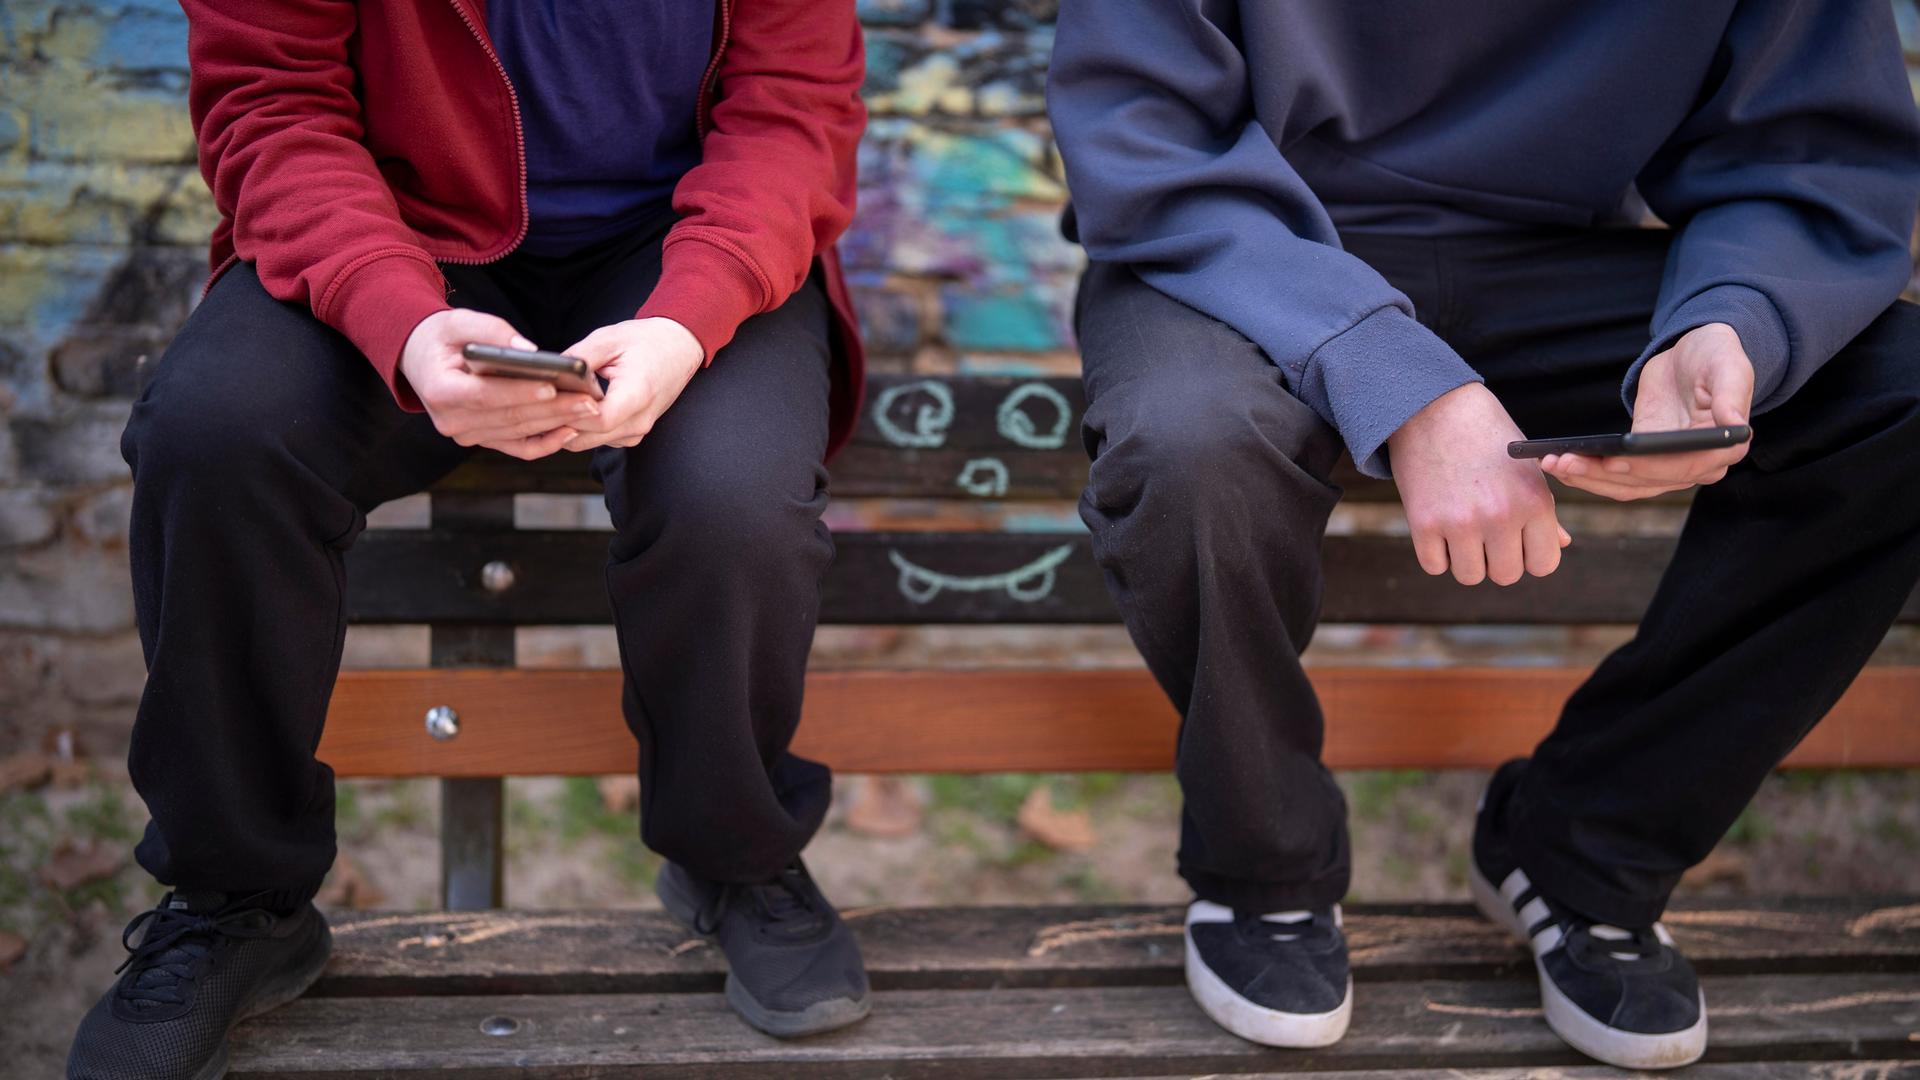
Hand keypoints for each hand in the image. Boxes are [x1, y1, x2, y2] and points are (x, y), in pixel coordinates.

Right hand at [399, 309, 600, 459]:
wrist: (423, 359)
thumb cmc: (443, 337)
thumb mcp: (459, 321)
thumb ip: (493, 331)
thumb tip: (530, 351)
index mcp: (441, 390)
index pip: (485, 395)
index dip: (519, 392)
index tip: (552, 387)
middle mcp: (451, 420)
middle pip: (509, 417)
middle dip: (552, 409)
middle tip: (588, 401)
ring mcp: (466, 435)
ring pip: (518, 432)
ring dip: (555, 423)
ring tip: (587, 410)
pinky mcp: (481, 440)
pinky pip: (518, 447)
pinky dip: (545, 442)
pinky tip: (570, 430)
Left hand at [559, 318, 704, 451]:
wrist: (679, 347)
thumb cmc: (646, 341)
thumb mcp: (608, 339)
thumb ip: (578, 358)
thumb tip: (547, 372)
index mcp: (637, 393)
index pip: (597, 419)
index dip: (568, 413)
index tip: (547, 400)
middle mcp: (640, 420)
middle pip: (588, 438)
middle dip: (560, 424)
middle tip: (536, 406)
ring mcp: (638, 431)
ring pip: (590, 442)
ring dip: (569, 428)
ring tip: (552, 405)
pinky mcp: (633, 433)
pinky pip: (599, 439)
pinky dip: (583, 429)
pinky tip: (572, 409)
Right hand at [1388, 383, 1572, 585]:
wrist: (1432, 405)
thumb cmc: (1486, 434)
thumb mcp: (1525, 466)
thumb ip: (1543, 509)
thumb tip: (1561, 544)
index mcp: (1534, 501)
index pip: (1544, 564)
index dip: (1530, 556)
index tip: (1517, 542)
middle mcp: (1501, 515)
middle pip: (1506, 575)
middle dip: (1496, 559)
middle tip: (1485, 533)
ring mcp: (1461, 522)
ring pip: (1470, 575)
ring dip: (1466, 559)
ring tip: (1461, 529)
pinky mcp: (1424, 524)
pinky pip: (1435, 565)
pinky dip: (1436, 553)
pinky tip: (1438, 526)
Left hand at [1540, 323, 1753, 500]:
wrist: (1696, 354)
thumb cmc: (1716, 355)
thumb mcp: (1728, 366)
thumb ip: (1732, 394)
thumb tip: (1735, 424)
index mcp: (1724, 446)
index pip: (1682, 467)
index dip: (1646, 467)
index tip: (1613, 461)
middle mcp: (1700, 466)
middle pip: (1647, 480)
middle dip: (1602, 474)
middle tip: (1563, 462)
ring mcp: (1672, 468)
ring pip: (1627, 485)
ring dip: (1588, 479)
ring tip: (1554, 464)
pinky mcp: (1647, 462)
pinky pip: (1617, 476)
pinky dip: (1589, 473)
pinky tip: (1561, 463)